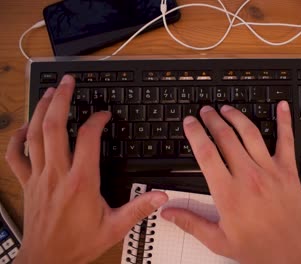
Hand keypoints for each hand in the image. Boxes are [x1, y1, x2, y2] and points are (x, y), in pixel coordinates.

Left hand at [5, 75, 167, 263]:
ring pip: (34, 136)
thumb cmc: (77, 244)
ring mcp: (39, 177)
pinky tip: (23, 128)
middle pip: (54, 127)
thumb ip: (139, 209)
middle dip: (61, 100)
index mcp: (81, 181)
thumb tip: (161, 196)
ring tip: (49, 93)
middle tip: (68, 82)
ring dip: (41, 111)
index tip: (104, 114)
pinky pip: (15, 157)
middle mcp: (57, 174)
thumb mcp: (115, 228)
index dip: (96, 120)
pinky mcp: (28, 184)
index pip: (87, 138)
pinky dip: (17, 139)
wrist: (46, 260)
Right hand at [161, 103, 300, 263]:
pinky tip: (281, 107)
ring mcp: (270, 171)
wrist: (295, 255)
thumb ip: (191, 223)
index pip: (206, 153)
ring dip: (236, 117)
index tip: (189, 123)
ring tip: (226, 108)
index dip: (195, 133)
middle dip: (212, 120)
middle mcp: (249, 177)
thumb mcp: (219, 241)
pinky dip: (284, 121)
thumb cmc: (260, 249)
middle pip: (226, 137)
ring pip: (250, 134)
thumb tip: (168, 212)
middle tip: (204, 110)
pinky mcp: (288, 172)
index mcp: (229, 193)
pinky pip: (286, 140)